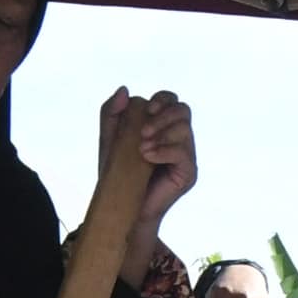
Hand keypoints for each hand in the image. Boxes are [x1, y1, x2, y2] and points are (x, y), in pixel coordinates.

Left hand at [100, 87, 198, 274]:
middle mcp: (179, 138)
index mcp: (164, 126)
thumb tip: (124, 89)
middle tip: (143, 132)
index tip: (147, 109)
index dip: (163, 99)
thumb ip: (112, 113)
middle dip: (163, 116)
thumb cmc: (118, 173)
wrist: (124, 207)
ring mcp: (186, 156)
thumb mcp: (109, 139)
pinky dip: (164, 151)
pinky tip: (146, 156)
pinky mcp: (188, 173)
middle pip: (183, 111)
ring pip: (185, 130)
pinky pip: (183, 153)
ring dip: (162, 134)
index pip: (172, 101)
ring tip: (141, 147)